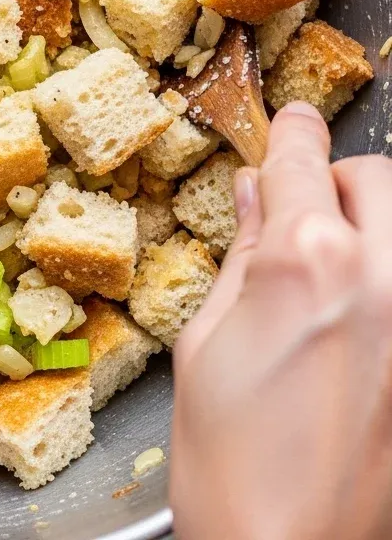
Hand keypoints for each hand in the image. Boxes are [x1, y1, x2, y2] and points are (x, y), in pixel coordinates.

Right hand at [170, 102, 391, 539]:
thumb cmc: (230, 461)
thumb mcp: (208, 340)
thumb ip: (245, 255)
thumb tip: (258, 196)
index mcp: (306, 264)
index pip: (304, 162)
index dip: (293, 133)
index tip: (294, 122)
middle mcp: (383, 282)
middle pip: (379, 178)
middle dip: (338, 180)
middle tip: (305, 208)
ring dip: (375, 223)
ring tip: (337, 260)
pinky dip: (386, 277)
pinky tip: (358, 309)